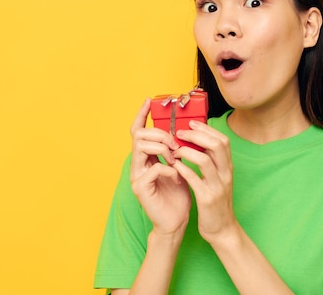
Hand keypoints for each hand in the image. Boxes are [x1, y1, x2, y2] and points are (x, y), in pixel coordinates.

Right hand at [129, 99, 190, 235]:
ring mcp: (137, 176)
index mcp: (147, 157)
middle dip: (159, 134)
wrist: (176, 221)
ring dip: (163, 149)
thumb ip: (178, 149)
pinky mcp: (140, 188)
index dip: (141, 115)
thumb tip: (185, 129)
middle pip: (139, 135)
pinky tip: (178, 176)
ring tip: (176, 159)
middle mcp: (138, 164)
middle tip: (175, 144)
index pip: (139, 130)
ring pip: (141, 147)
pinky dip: (168, 169)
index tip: (149, 101)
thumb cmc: (180, 193)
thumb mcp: (181, 165)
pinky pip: (153, 168)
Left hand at [172, 120, 237, 243]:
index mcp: (228, 168)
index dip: (207, 130)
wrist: (222, 230)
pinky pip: (194, 180)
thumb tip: (199, 144)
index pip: (223, 140)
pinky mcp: (207, 199)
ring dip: (187, 151)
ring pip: (205, 160)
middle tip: (180, 133)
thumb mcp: (218, 179)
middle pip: (217, 145)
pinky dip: (183, 170)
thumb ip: (212, 163)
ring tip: (175, 150)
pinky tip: (174, 166)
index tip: (192, 124)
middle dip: (197, 135)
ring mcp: (218, 187)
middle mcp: (226, 174)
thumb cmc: (216, 203)